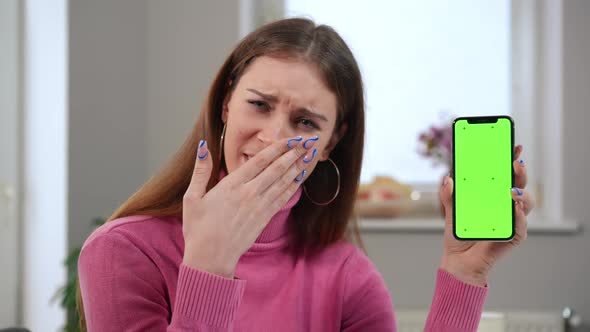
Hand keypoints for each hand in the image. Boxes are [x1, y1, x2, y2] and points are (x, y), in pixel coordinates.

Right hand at [182, 136, 317, 277]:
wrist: (210, 258)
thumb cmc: (198, 229)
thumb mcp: (192, 197)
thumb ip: (201, 171)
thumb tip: (202, 146)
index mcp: (231, 185)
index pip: (260, 160)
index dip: (278, 148)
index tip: (290, 138)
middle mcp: (249, 194)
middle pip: (277, 168)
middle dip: (294, 153)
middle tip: (309, 141)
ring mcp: (258, 207)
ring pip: (282, 182)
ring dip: (297, 167)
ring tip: (310, 155)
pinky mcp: (263, 219)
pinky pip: (282, 199)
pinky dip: (292, 187)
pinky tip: (299, 178)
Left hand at [438, 145, 534, 285]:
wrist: (459, 260)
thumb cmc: (459, 235)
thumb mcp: (450, 211)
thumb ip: (449, 195)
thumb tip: (448, 178)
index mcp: (493, 195)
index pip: (506, 174)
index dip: (511, 159)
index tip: (512, 145)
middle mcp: (506, 205)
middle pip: (520, 184)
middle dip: (520, 171)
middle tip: (514, 162)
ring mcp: (512, 220)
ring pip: (525, 202)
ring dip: (521, 193)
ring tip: (510, 189)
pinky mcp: (513, 236)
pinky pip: (520, 224)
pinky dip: (517, 215)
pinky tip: (512, 206)